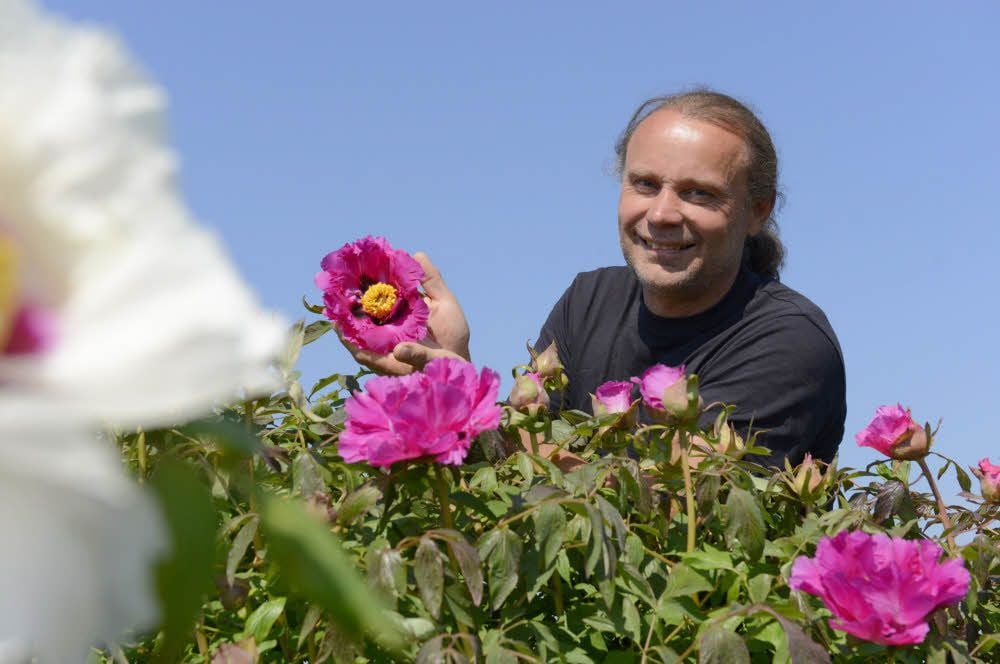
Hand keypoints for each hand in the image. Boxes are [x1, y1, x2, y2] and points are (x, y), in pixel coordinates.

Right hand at [337, 252, 471, 374]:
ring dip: (342, 318)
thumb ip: (431, 281)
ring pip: (355, 329)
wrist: (455, 368)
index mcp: (399, 308)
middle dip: (346, 296)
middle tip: (334, 282)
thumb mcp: (444, 304)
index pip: (379, 289)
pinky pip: (362, 353)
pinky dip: (350, 343)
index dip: (366, 276)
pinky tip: (340, 330)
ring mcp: (382, 343)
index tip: (356, 261)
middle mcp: (386, 324)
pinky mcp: (383, 362)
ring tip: (332, 304)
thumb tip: (416, 254)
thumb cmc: (451, 336)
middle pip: (361, 308)